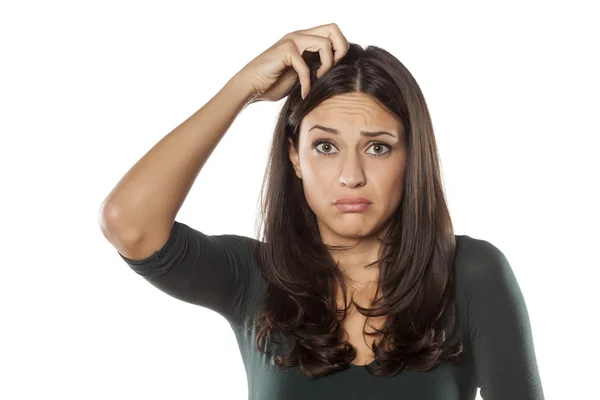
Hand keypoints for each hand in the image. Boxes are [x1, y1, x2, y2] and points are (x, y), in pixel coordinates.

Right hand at [234, 23, 349, 102]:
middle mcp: (299, 35)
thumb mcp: (301, 74)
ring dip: (327, 65)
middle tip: (330, 70)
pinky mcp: (285, 50)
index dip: (340, 49)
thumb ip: (315, 66)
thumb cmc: (273, 84)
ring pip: (325, 43)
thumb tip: (337, 68)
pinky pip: (306, 65)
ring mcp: (292, 40)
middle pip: (333, 29)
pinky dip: (307, 83)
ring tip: (318, 80)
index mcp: (304, 38)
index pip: (332, 32)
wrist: (250, 88)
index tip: (331, 69)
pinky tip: (303, 93)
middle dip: (340, 50)